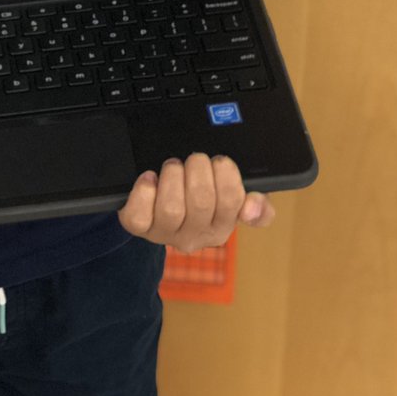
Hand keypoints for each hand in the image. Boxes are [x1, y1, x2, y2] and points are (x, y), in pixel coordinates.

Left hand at [118, 154, 274, 253]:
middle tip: (195, 159)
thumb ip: (257, 206)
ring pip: (171, 209)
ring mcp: (165, 234)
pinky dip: (144, 192)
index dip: (226, 174)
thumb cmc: (204, 199)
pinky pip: (139, 217)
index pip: (232, 202)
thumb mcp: (234, 200)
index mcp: (221, 227)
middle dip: (198, 169)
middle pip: (201, 202)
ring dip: (173, 177)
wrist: (161, 209)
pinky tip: (150, 178)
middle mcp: (195, 236)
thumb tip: (253, 207)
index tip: (220, 161)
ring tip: (174, 167)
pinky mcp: (140, 228)